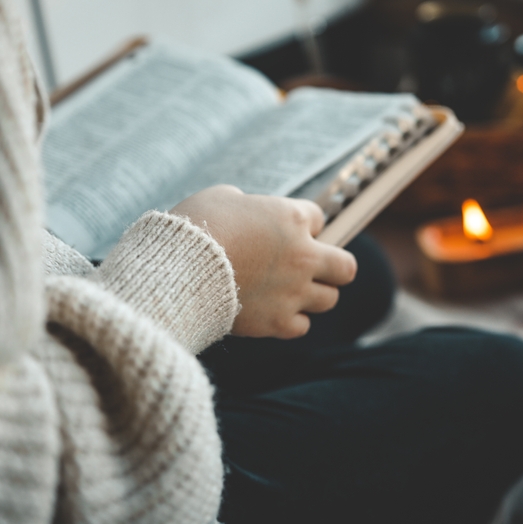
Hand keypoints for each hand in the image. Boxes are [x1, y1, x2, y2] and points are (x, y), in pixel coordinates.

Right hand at [169, 185, 356, 337]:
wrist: (176, 272)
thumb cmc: (194, 227)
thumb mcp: (223, 198)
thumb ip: (250, 205)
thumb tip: (253, 212)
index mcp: (292, 219)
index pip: (319, 219)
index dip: (302, 224)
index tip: (283, 231)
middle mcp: (302, 256)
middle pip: (346, 268)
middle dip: (332, 266)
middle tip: (312, 267)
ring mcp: (293, 291)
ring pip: (329, 299)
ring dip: (313, 295)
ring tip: (289, 292)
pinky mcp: (277, 321)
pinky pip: (302, 326)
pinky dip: (291, 320)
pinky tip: (273, 311)